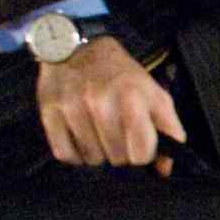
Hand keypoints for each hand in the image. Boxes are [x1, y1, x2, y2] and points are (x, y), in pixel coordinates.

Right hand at [36, 38, 184, 169]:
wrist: (77, 48)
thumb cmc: (122, 76)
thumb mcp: (156, 96)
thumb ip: (169, 131)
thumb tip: (163, 170)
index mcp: (133, 99)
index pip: (141, 153)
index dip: (143, 155)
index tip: (139, 145)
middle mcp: (101, 102)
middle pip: (117, 158)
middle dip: (121, 152)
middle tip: (117, 134)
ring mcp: (72, 107)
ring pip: (92, 159)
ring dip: (97, 152)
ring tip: (98, 131)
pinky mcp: (49, 111)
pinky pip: (65, 153)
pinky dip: (74, 153)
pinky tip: (80, 137)